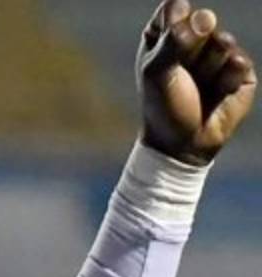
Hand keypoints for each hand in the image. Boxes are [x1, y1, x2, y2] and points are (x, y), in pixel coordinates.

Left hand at [138, 0, 255, 165]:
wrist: (183, 142)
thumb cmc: (162, 105)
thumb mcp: (156, 72)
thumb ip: (174, 41)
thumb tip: (205, 16)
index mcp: (165, 34)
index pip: (176, 7)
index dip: (176, 25)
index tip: (167, 48)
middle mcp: (193, 39)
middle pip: (202, 20)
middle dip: (192, 48)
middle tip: (182, 73)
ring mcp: (218, 54)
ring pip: (223, 40)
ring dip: (208, 66)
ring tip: (199, 85)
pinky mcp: (240, 70)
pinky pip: (240, 61)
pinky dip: (227, 78)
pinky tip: (218, 92)